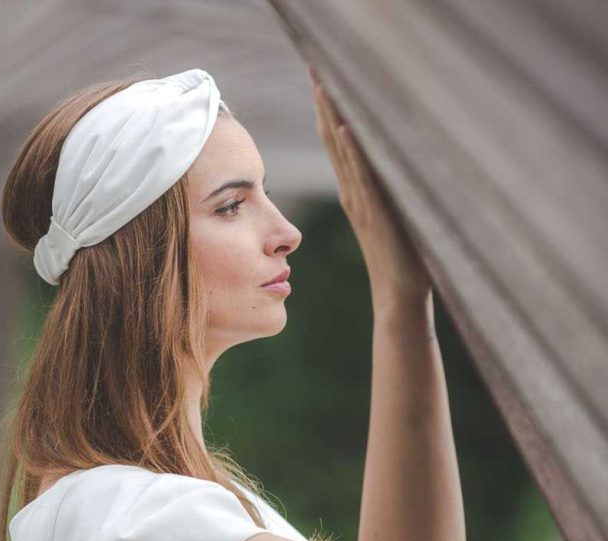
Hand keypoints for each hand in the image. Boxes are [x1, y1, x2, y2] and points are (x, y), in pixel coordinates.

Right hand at [308, 65, 430, 301]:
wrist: (400, 296)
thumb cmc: (403, 263)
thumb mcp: (395, 218)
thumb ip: (390, 197)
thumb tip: (397, 174)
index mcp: (357, 194)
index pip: (339, 144)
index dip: (329, 112)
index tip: (320, 80)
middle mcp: (355, 194)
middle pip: (334, 139)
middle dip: (325, 103)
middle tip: (314, 67)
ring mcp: (364, 203)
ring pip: (344, 152)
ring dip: (333, 118)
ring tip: (322, 85)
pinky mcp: (377, 214)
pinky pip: (363, 178)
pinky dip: (355, 153)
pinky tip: (347, 129)